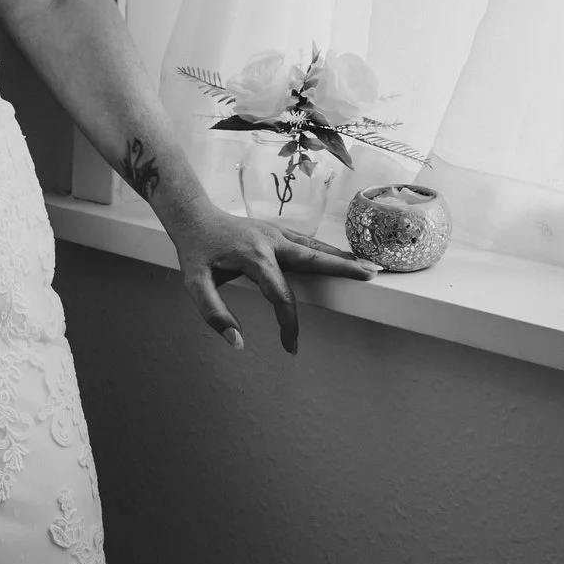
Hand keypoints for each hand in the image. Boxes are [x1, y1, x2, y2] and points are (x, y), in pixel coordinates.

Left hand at [165, 205, 379, 353]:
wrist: (193, 215)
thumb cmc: (195, 251)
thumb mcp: (194, 284)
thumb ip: (214, 314)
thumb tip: (237, 342)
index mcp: (254, 258)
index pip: (281, 296)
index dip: (288, 324)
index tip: (291, 348)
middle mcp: (272, 242)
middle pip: (314, 259)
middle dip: (343, 269)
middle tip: (370, 276)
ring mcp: (277, 234)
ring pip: (315, 247)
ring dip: (341, 258)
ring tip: (368, 267)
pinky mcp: (277, 232)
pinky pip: (308, 243)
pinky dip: (328, 251)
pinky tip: (341, 258)